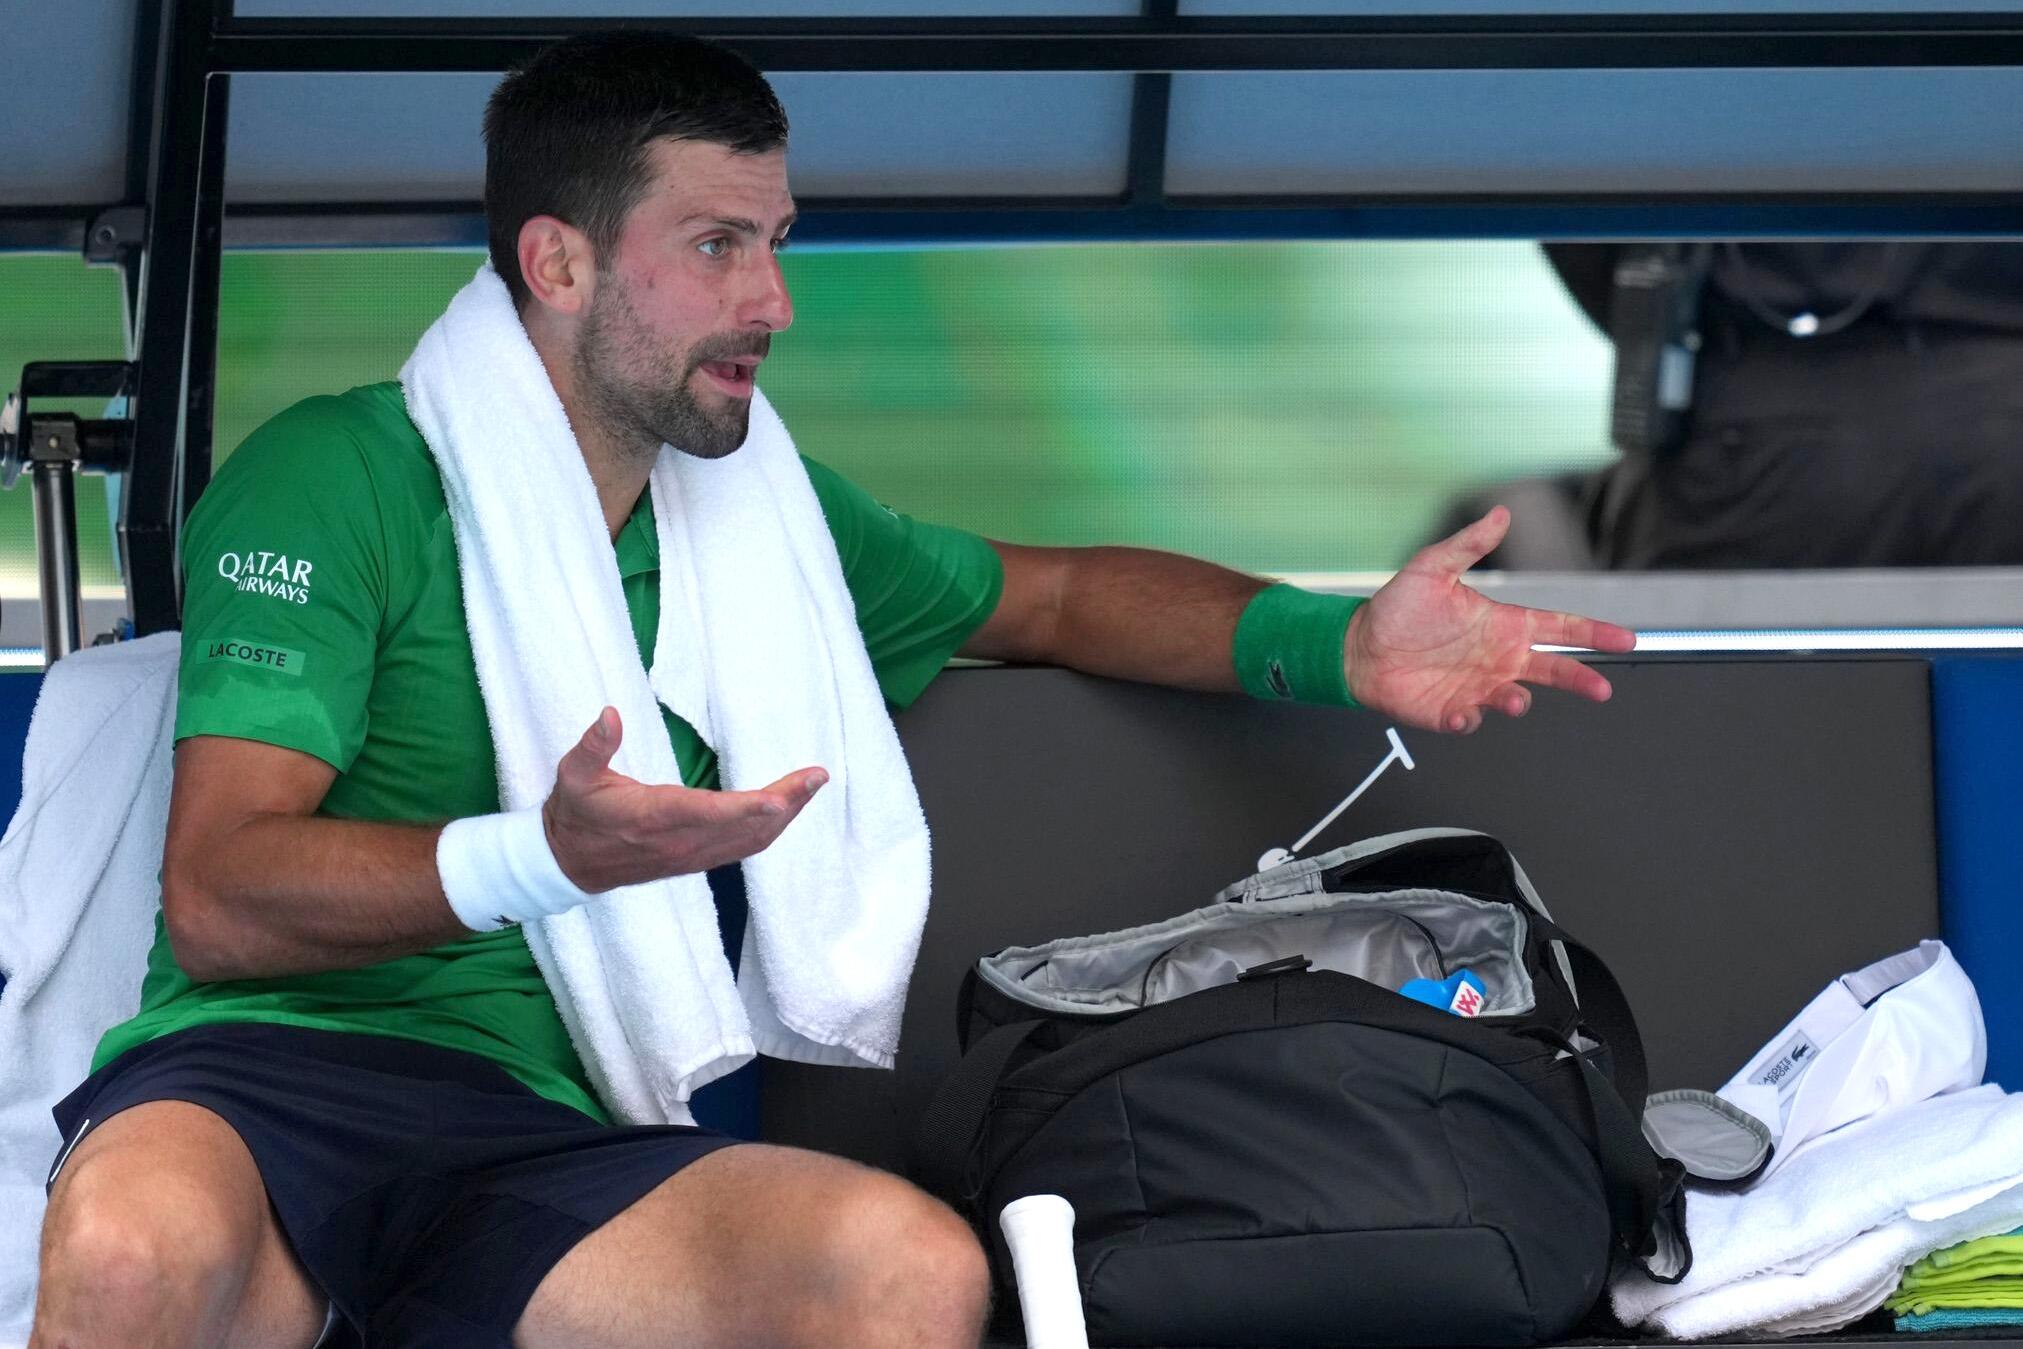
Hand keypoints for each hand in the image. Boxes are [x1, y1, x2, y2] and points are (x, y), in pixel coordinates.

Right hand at [542, 707, 827, 890]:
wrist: (569, 864)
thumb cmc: (575, 813)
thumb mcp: (574, 775)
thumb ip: (594, 746)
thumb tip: (610, 714)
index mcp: (655, 816)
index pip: (709, 813)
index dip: (747, 808)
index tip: (781, 798)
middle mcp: (681, 841)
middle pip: (745, 828)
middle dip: (786, 804)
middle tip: (817, 777)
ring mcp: (692, 855)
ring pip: (751, 841)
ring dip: (786, 816)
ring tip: (812, 787)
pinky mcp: (697, 860)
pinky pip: (744, 848)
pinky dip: (771, 830)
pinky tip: (787, 810)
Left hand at [1346, 507, 1636, 733]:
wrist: (1359, 645)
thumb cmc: (1398, 607)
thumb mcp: (1432, 568)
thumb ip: (1469, 545)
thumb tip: (1501, 514)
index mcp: (1502, 625)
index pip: (1558, 627)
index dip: (1592, 632)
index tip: (1624, 639)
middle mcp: (1497, 659)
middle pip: (1552, 670)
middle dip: (1579, 679)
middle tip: (1600, 689)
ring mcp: (1477, 687)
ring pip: (1515, 699)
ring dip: (1517, 701)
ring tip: (1512, 698)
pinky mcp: (1451, 710)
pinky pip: (1470, 720)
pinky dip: (1469, 720)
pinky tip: (1461, 713)